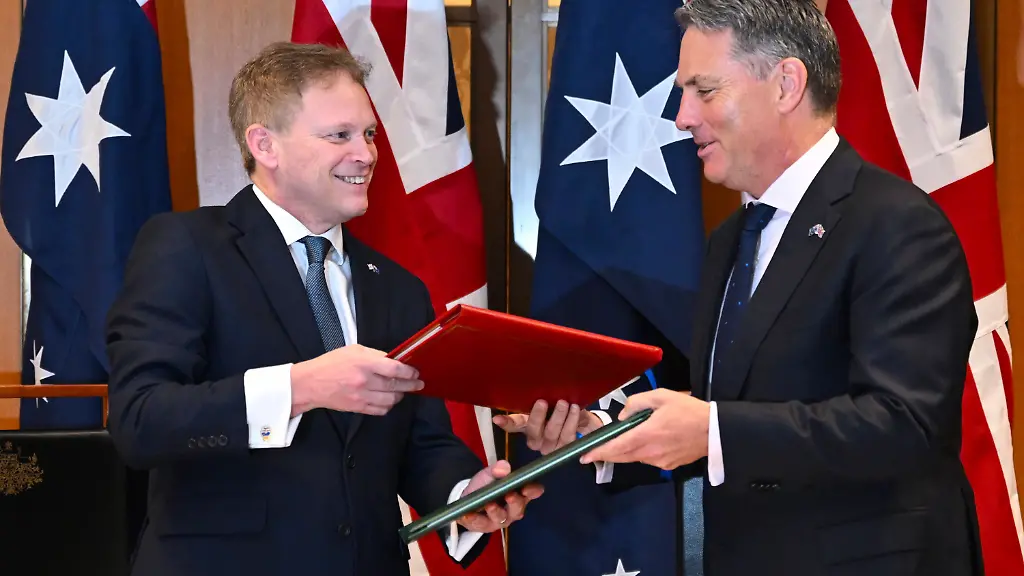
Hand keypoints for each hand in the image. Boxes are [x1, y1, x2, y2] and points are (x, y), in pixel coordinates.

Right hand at [290, 344, 423, 415]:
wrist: (311, 383)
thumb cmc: (331, 364)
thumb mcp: (354, 350)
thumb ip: (375, 355)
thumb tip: (393, 360)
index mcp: (364, 363)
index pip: (394, 368)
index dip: (409, 371)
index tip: (415, 372)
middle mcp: (365, 381)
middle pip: (396, 385)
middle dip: (411, 385)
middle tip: (418, 383)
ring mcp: (362, 396)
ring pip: (391, 400)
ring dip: (400, 396)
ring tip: (402, 391)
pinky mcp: (358, 408)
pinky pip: (380, 410)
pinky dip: (388, 406)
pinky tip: (389, 400)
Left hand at [456, 460, 542, 532]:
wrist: (469, 499)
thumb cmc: (486, 485)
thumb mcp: (490, 474)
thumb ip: (497, 469)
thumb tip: (504, 467)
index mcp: (520, 494)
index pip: (532, 492)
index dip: (532, 490)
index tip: (527, 487)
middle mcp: (513, 509)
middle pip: (518, 509)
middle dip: (515, 502)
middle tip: (510, 496)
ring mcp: (500, 520)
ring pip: (501, 518)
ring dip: (495, 511)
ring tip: (489, 504)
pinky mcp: (485, 527)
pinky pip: (481, 524)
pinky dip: (475, 519)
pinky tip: (469, 514)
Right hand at [492, 399, 603, 454]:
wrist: (585, 424)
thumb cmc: (562, 410)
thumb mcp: (552, 403)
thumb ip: (539, 400)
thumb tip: (530, 391)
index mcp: (528, 426)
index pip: (514, 425)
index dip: (506, 423)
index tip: (497, 419)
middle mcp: (536, 440)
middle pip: (534, 431)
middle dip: (538, 416)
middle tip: (542, 401)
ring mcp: (550, 447)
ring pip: (552, 434)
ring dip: (558, 417)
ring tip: (565, 403)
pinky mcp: (565, 450)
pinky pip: (568, 436)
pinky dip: (572, 421)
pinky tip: (575, 409)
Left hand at [580, 389, 709, 469]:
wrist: (716, 430)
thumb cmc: (688, 410)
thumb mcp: (661, 396)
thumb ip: (637, 403)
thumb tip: (623, 416)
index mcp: (646, 435)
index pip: (616, 447)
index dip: (599, 452)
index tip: (584, 456)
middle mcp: (650, 452)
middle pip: (622, 456)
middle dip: (606, 454)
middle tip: (593, 452)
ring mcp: (660, 461)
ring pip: (635, 458)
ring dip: (625, 451)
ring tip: (623, 439)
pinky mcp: (669, 465)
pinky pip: (648, 459)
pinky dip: (641, 452)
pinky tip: (646, 441)